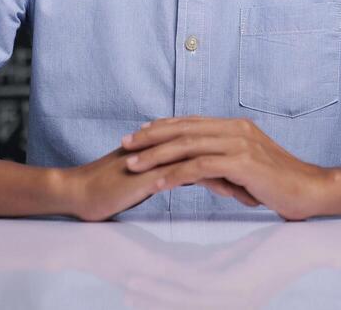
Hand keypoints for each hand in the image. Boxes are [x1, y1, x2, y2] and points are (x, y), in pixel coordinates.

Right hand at [61, 140, 257, 221]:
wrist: (79, 193)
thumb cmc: (109, 188)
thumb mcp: (146, 178)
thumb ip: (168, 171)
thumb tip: (191, 174)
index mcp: (166, 147)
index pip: (207, 147)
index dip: (230, 160)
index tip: (252, 177)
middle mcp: (166, 147)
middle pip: (211, 149)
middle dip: (237, 167)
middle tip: (260, 185)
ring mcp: (160, 157)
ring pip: (204, 159)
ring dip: (230, 176)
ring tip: (250, 194)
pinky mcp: (152, 173)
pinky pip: (188, 174)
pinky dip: (212, 182)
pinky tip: (229, 193)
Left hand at [123, 116, 327, 220]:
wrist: (310, 190)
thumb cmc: (281, 184)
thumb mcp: (247, 170)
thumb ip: (223, 165)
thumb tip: (199, 172)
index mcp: (236, 127)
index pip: (191, 122)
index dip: (163, 127)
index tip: (139, 134)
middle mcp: (235, 129)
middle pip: (183, 129)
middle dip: (151, 137)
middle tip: (125, 145)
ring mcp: (238, 144)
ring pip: (187, 146)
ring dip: (156, 156)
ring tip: (133, 166)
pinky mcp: (241, 163)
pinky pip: (199, 167)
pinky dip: (175, 174)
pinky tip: (158, 184)